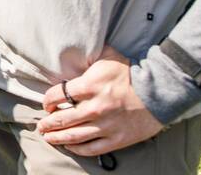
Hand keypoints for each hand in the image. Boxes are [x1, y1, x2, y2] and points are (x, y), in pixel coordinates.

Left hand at [37, 46, 163, 156]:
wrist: (160, 92)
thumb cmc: (130, 73)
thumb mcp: (107, 57)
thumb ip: (87, 57)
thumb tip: (71, 50)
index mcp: (91, 86)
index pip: (58, 95)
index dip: (47, 101)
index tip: (46, 104)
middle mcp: (96, 107)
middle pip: (63, 119)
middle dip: (47, 123)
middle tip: (41, 125)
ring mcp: (106, 125)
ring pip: (74, 136)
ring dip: (57, 138)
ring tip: (48, 137)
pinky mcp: (117, 139)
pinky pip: (92, 148)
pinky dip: (77, 149)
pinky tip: (69, 146)